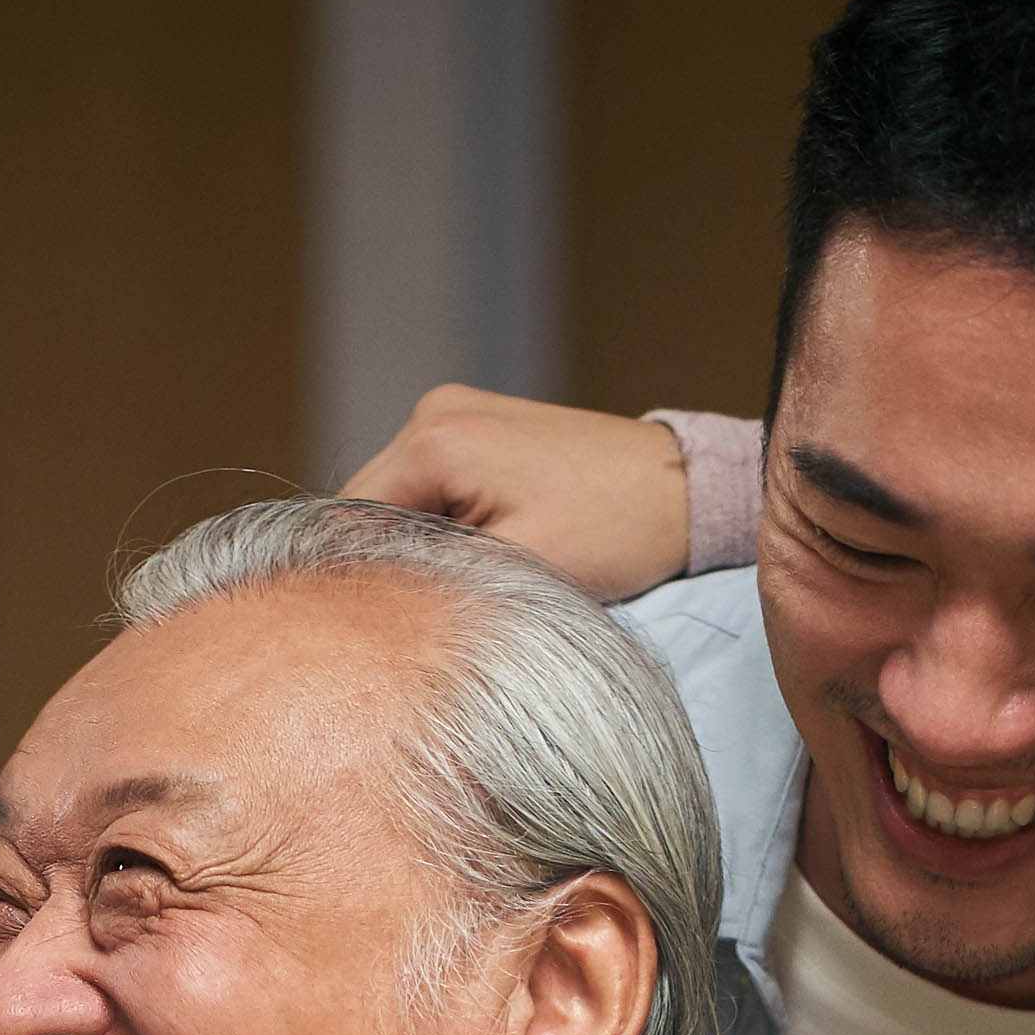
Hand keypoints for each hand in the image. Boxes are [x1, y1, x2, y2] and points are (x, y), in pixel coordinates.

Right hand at [340, 384, 696, 601]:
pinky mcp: (477, 422)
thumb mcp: (516, 569)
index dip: (359, 579)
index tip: (381, 625)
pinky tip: (475, 548)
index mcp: (434, 442)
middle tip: (423, 609)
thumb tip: (369, 601)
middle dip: (389, 559)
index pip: (350, 522)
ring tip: (461, 577)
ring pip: (398, 496)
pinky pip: (430, 482)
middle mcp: (434, 411)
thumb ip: (430, 577)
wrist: (684, 488)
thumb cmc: (615, 529)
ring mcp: (454, 410)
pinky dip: (441, 519)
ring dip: (417, 541)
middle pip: (368, 505)